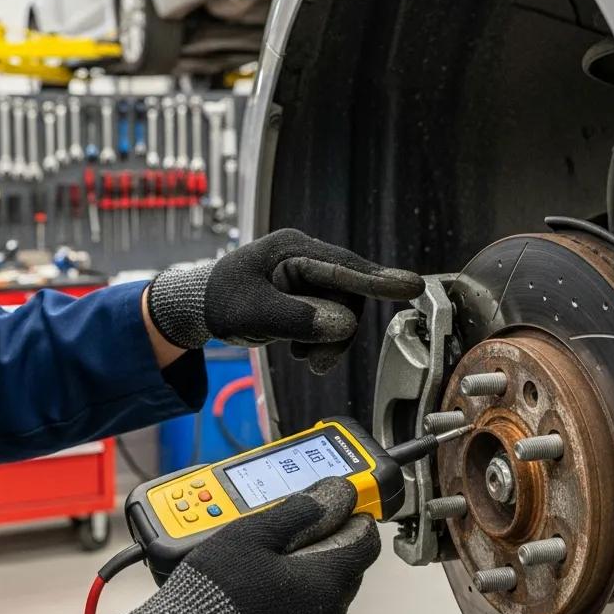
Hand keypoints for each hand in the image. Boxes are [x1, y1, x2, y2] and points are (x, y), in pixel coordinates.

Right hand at [99, 478, 379, 613]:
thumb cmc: (214, 592)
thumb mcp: (251, 534)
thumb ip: (299, 511)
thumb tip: (337, 495)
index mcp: (325, 582)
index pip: (365, 543)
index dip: (353, 520)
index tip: (338, 509)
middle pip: (345, 574)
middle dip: (326, 552)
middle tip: (288, 540)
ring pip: (325, 607)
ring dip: (308, 588)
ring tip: (266, 577)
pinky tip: (262, 610)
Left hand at [146, 229, 423, 373]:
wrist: (199, 306)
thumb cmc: (221, 301)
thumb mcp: (254, 313)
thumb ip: (297, 319)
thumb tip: (343, 324)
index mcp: (293, 250)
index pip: (345, 267)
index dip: (380, 280)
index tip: (413, 287)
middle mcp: (306, 257)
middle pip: (349, 294)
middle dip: (337, 332)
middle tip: (312, 362)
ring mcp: (308, 275)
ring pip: (342, 311)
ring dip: (328, 341)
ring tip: (301, 357)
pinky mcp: (307, 294)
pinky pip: (330, 317)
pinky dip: (320, 339)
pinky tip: (299, 349)